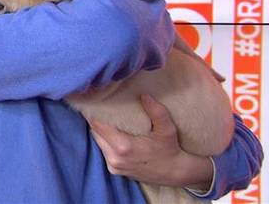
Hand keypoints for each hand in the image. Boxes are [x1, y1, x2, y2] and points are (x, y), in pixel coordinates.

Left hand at [88, 94, 212, 188]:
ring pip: (98, 142)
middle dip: (96, 120)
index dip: (94, 113)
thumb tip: (144, 95)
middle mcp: (114, 158)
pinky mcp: (114, 170)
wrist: (174, 173)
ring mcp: (113, 166)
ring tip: (106, 119)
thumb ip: (157, 112)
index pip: (97, 126)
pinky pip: (104, 151)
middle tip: (100, 108)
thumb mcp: (167, 129)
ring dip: (101, 131)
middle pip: (95, 133)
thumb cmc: (170, 149)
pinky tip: (113, 134)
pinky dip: (106, 142)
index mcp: (123, 147)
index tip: (94, 102)